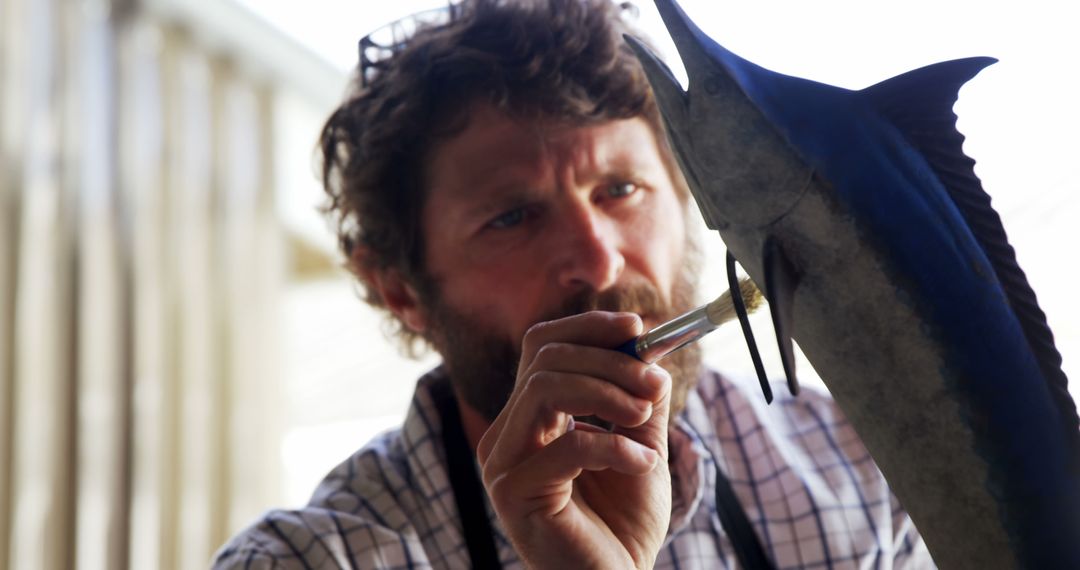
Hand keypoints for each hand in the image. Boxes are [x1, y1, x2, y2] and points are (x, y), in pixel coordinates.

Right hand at [476, 311, 672, 568]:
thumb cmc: (622, 524)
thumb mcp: (639, 447)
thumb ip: (639, 401)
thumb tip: (649, 353)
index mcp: (529, 418)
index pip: (541, 346)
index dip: (588, 328)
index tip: (637, 330)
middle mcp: (506, 433)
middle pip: (545, 360)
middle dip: (610, 363)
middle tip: (654, 386)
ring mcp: (502, 463)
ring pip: (544, 388)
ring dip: (607, 394)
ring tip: (646, 422)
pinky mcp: (512, 493)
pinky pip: (565, 445)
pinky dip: (613, 446)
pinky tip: (641, 465)